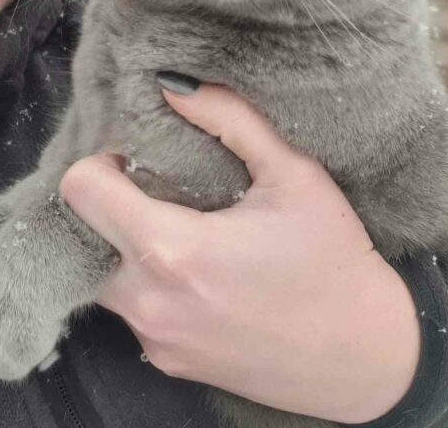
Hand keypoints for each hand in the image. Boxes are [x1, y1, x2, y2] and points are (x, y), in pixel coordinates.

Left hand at [59, 83, 421, 423]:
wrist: (368, 357)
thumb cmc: (334, 259)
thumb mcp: (293, 172)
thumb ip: (228, 118)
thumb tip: (171, 85)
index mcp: (172, 249)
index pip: (79, 190)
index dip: (104, 160)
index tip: (142, 157)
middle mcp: (149, 302)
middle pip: (81, 232)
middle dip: (109, 202)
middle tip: (161, 189)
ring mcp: (155, 340)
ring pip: (101, 274)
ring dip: (124, 244)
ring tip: (183, 227)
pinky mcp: (168, 363)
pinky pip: (131, 311)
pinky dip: (146, 283)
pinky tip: (199, 273)